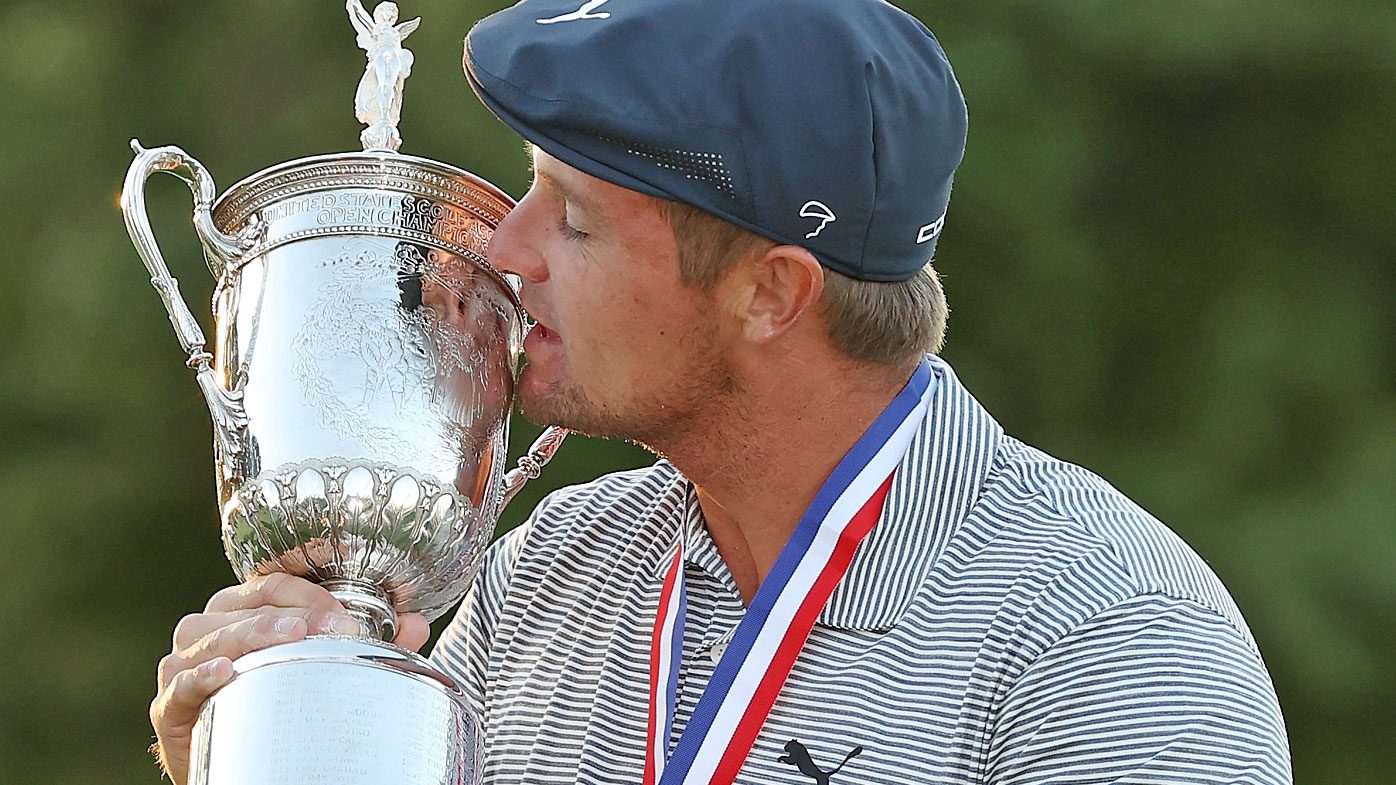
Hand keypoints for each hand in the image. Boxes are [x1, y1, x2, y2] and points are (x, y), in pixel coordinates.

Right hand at [149, 573, 428, 784]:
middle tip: (329, 627)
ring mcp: (182, 668)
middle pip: (239, 606)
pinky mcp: (169, 709)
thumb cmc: (277, 705)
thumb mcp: (324, 671)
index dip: (306, 592)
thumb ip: (371, 647)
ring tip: (290, 636)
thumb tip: (416, 625)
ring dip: (251, 633)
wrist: (240, 765)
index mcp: (239, 613)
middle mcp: (206, 632)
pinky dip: (199, 676)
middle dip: (288, 613)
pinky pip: (178, 686)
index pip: (268, 584)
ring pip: (206, 636)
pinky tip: (225, 671)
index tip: (344, 615)